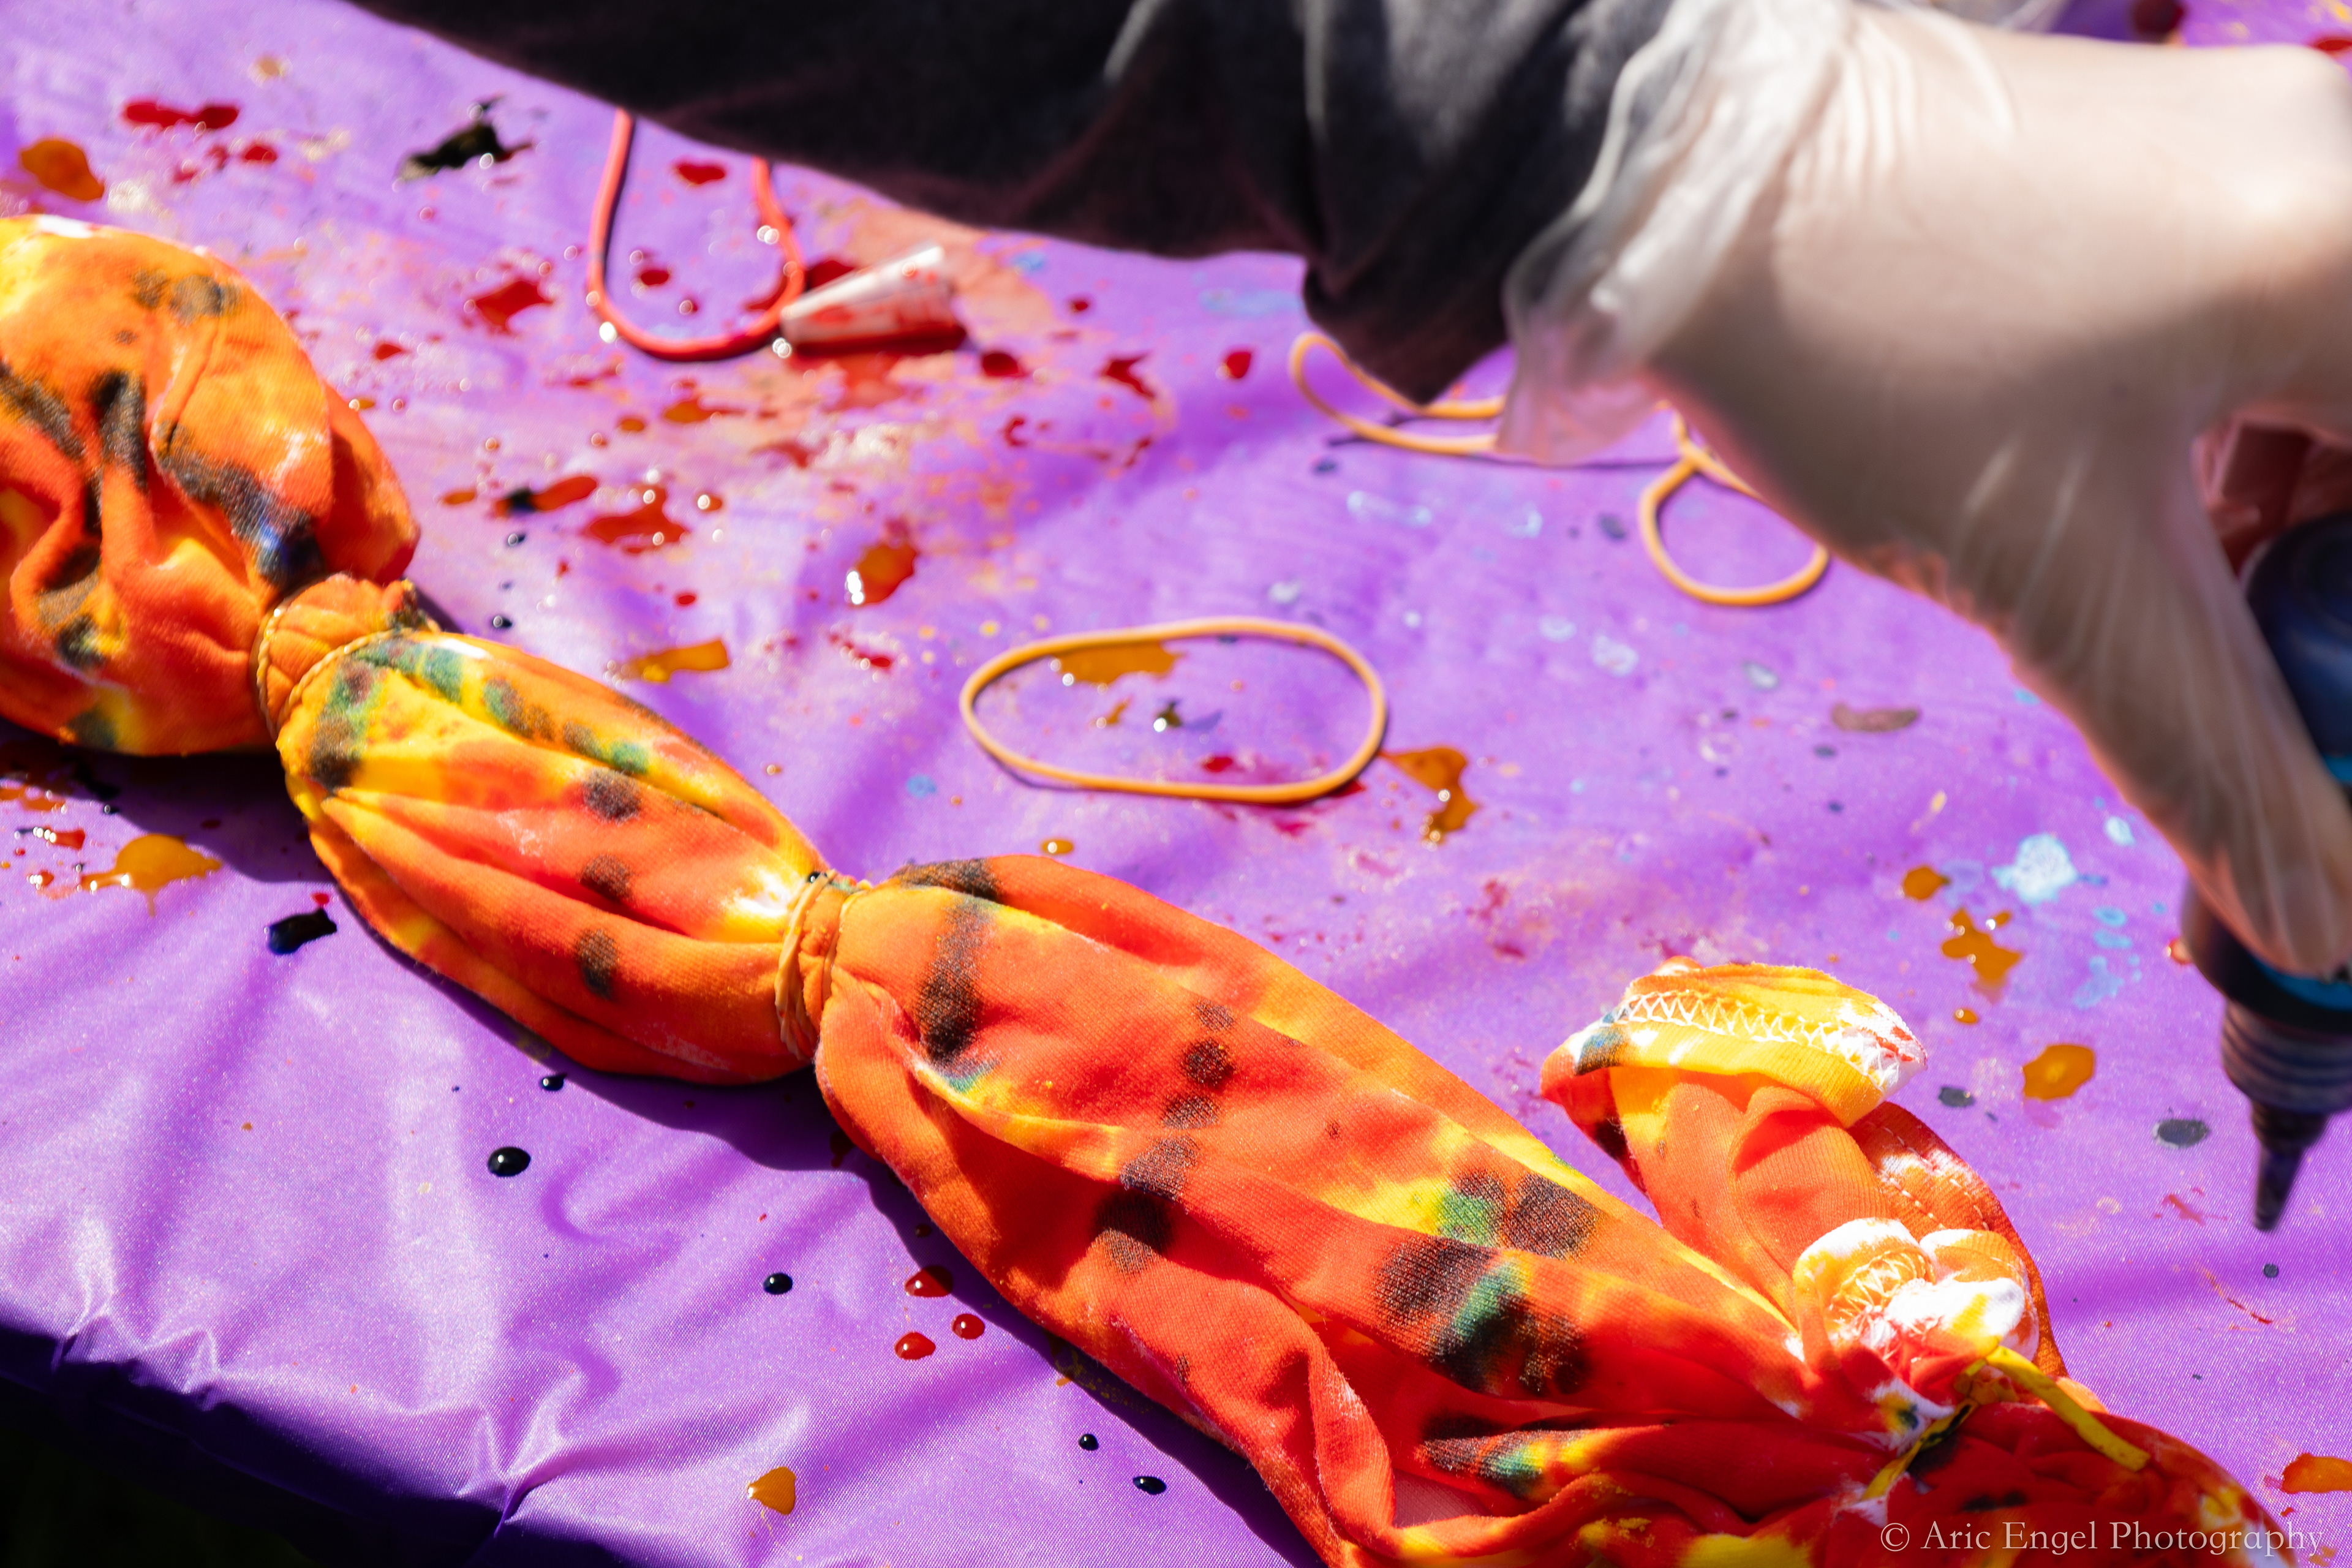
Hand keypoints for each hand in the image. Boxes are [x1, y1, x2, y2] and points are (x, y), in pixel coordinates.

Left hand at [1581, 9, 2351, 973]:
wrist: (1663, 178)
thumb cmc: (1858, 352)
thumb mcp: (2057, 580)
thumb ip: (2214, 760)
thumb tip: (2318, 920)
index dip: (2350, 653)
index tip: (2318, 733)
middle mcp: (2350, 180)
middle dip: (2326, 602)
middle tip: (2266, 698)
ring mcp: (2269, 154)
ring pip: (2338, 392)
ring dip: (2298, 532)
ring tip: (2202, 623)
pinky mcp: (2185, 165)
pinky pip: (2281, 331)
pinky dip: (2250, 452)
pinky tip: (2165, 525)